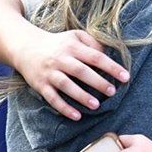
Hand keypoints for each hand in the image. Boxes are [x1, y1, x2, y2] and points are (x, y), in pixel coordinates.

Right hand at [13, 29, 129, 119]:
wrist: (25, 46)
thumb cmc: (58, 43)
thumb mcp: (75, 36)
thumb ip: (93, 42)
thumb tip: (108, 54)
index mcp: (73, 47)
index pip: (95, 57)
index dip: (111, 67)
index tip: (125, 77)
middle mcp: (61, 59)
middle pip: (81, 71)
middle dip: (98, 82)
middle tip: (112, 92)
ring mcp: (49, 73)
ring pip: (66, 85)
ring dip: (81, 96)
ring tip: (96, 105)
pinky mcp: (40, 85)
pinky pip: (52, 98)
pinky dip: (64, 108)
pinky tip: (77, 116)